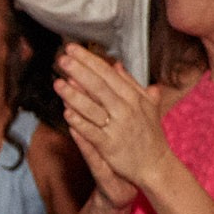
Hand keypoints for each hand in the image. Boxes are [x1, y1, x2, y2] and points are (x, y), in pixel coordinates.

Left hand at [54, 43, 172, 203]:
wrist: (155, 165)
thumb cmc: (149, 133)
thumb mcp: (146, 105)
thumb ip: (130, 84)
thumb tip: (116, 65)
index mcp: (133, 97)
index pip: (108, 74)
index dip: (89, 61)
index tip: (72, 49)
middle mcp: (126, 110)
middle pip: (99, 86)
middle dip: (80, 71)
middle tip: (62, 58)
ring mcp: (118, 128)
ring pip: (93, 108)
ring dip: (74, 95)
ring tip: (58, 83)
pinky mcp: (110, 146)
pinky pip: (92, 132)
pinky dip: (80, 122)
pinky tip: (66, 113)